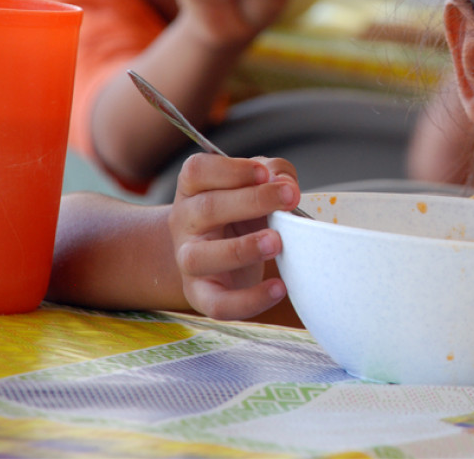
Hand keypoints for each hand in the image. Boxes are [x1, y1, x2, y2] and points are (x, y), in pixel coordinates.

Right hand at [169, 153, 300, 320]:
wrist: (222, 256)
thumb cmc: (243, 212)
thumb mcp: (257, 184)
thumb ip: (275, 173)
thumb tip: (287, 185)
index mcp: (193, 189)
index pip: (198, 171)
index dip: (230, 170)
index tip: (263, 172)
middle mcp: (184, 222)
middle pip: (207, 208)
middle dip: (252, 201)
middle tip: (289, 197)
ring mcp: (188, 260)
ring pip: (201, 257)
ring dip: (242, 248)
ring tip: (277, 242)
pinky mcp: (202, 294)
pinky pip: (218, 304)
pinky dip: (249, 300)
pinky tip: (278, 288)